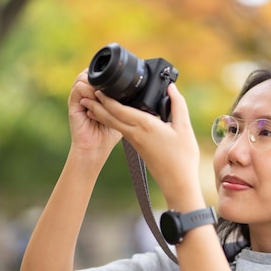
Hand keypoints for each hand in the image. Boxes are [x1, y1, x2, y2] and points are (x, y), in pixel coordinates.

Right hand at [68, 69, 121, 158]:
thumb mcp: (120, 114)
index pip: (96, 74)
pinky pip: (78, 88)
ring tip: (102, 98)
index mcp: (93, 94)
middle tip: (109, 92)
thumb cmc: (108, 134)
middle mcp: (84, 94)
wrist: (96, 148)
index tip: (116, 82)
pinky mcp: (73, 104)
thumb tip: (137, 90)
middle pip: (88, 72)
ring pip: (82, 77)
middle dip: (99, 79)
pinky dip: (88, 91)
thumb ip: (123, 101)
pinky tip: (95, 101)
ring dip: (94, 85)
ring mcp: (78, 98)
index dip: (104, 74)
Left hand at [81, 83, 202, 207]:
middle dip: (97, 105)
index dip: (106, 99)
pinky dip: (112, 121)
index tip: (98, 89)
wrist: (177, 182)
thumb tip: (171, 88)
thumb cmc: (183, 157)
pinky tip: (113, 117)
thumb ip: (177, 105)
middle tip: (86, 94)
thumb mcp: (184, 128)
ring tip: (92, 104)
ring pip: (113, 124)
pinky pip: (120, 130)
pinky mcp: (137, 147)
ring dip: (102, 113)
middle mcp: (135, 133)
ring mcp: (135, 141)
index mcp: (145, 126)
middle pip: (110, 117)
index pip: (119, 110)